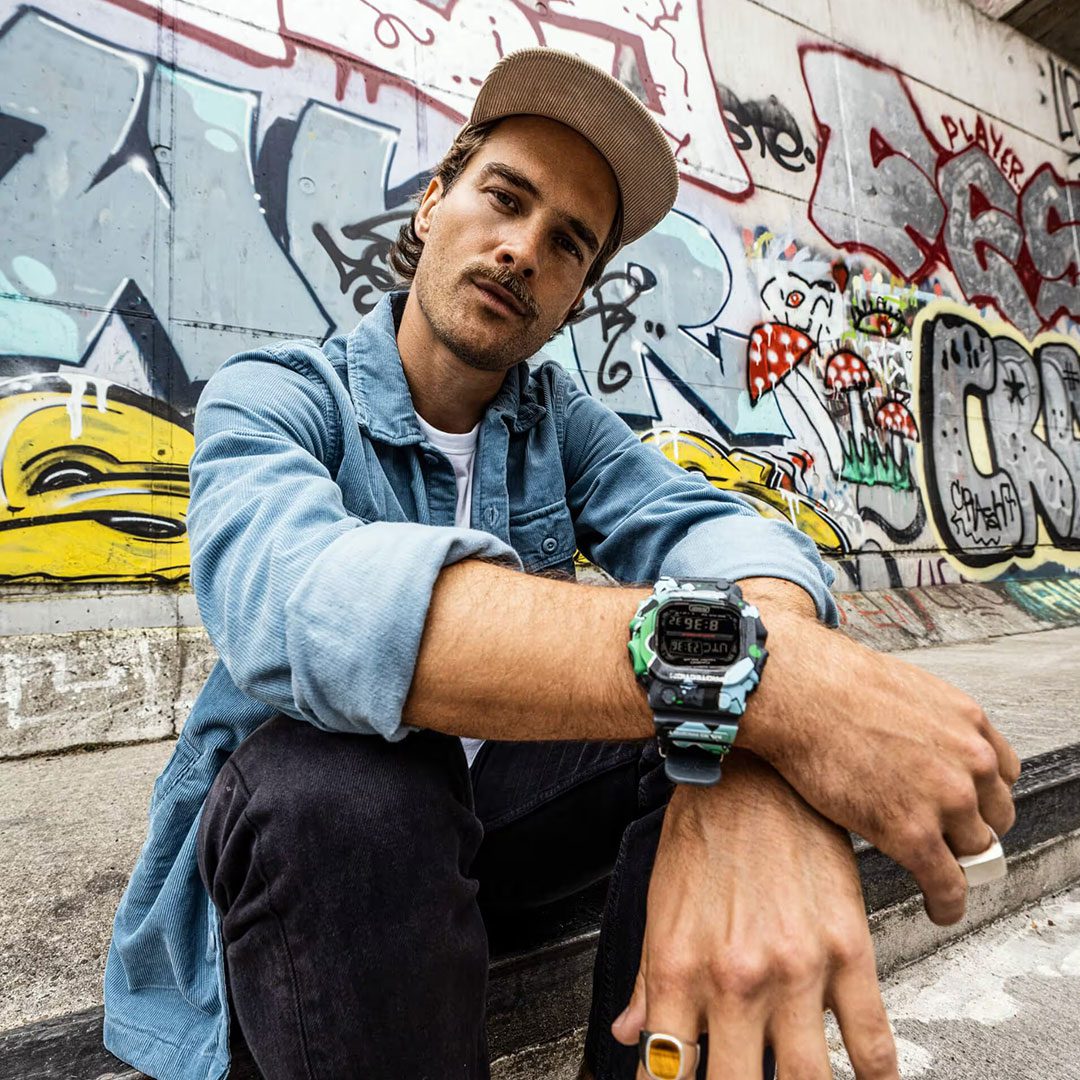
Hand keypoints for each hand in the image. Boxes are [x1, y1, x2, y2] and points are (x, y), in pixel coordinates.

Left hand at [613, 753, 897, 1078]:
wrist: (752, 774)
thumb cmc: (704, 833)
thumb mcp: (660, 905)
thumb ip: (648, 980)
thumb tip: (630, 1035)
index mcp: (679, 969)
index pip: (668, 1069)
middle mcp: (735, 980)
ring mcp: (795, 971)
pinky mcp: (847, 951)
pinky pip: (871, 1039)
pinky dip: (875, 1076)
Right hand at [738, 581, 1020, 925]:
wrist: (796, 692)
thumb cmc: (828, 684)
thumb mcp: (900, 690)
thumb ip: (926, 723)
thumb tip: (914, 745)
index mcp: (967, 722)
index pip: (1002, 773)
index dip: (982, 794)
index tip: (968, 806)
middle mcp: (969, 760)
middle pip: (993, 815)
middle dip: (970, 828)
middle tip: (947, 838)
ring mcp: (945, 798)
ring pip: (973, 850)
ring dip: (957, 863)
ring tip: (940, 874)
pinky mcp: (913, 833)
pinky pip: (948, 884)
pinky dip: (947, 903)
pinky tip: (938, 908)